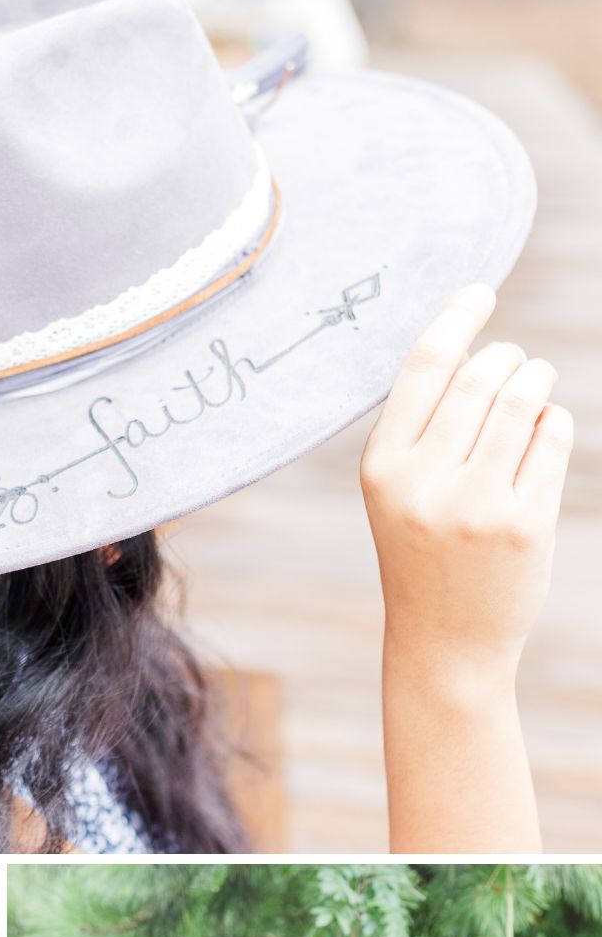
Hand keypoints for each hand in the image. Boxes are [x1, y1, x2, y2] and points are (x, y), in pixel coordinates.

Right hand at [360, 283, 572, 679]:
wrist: (444, 643)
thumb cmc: (423, 553)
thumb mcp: (400, 491)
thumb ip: (424, 425)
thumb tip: (473, 345)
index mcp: (382, 468)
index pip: (425, 368)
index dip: (457, 319)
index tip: (480, 294)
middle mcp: (424, 483)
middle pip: (482, 376)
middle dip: (508, 359)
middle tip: (515, 368)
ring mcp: (475, 505)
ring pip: (524, 398)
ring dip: (537, 381)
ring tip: (534, 390)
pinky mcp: (523, 524)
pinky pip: (552, 436)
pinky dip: (553, 424)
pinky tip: (541, 437)